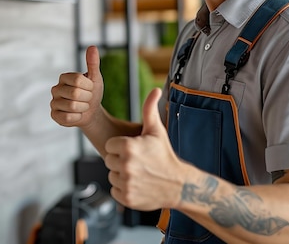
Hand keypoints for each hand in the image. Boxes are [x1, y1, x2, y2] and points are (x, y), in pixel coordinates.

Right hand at [50, 45, 103, 127]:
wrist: (91, 111)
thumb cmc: (92, 92)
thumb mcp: (95, 77)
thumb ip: (93, 63)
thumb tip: (92, 46)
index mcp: (64, 77)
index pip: (78, 80)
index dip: (89, 86)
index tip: (90, 88)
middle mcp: (56, 88)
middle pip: (75, 93)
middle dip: (87, 98)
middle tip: (87, 98)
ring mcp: (53, 102)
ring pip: (72, 106)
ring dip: (83, 108)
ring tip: (82, 106)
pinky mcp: (54, 115)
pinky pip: (67, 117)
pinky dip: (77, 117)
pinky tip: (77, 114)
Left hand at [104, 88, 181, 210]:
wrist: (178, 184)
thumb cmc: (164, 155)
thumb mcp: (157, 131)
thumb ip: (150, 109)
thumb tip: (155, 89)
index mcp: (128, 147)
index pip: (111, 146)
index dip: (121, 147)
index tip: (134, 149)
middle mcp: (125, 166)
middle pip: (109, 161)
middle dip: (120, 160)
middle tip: (138, 162)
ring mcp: (126, 183)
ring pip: (111, 176)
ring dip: (121, 175)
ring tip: (138, 173)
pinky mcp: (126, 198)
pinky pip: (115, 191)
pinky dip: (123, 189)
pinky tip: (137, 185)